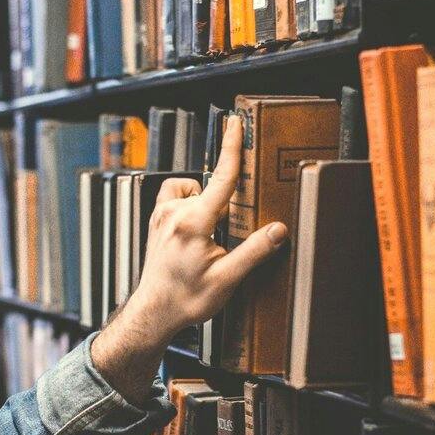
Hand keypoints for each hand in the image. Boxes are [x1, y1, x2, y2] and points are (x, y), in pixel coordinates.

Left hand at [90, 114, 287, 401]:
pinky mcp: (156, 219)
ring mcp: (161, 215)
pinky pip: (177, 196)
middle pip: (212, 190)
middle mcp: (174, 213)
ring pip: (194, 192)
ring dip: (206, 205)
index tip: (236, 123)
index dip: (232, 149)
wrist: (155, 311)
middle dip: (226, 207)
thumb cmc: (187, 299)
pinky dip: (190, 204)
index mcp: (194, 224)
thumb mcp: (227, 279)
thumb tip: (278, 230)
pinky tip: (196, 228)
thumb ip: (254, 251)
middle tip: (224, 241)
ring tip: (209, 237)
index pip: (221, 178)